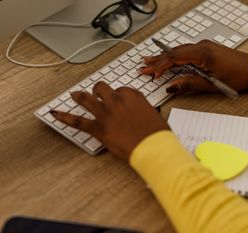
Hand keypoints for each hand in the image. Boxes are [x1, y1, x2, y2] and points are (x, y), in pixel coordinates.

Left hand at [50, 82, 169, 160]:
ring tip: (75, 95)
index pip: (121, 90)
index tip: (119, 100)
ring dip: (80, 96)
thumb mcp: (155, 116)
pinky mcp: (98, 128)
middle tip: (97, 93)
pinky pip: (78, 121)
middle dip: (99, 90)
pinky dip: (65, 117)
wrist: (153, 147)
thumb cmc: (158, 134)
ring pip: (87, 99)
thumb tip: (140, 113)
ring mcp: (106, 113)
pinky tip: (56, 114)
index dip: (118, 95)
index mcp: (134, 96)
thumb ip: (144, 111)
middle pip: (102, 89)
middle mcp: (118, 100)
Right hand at [142, 40, 247, 93]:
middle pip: (174, 52)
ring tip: (149, 61)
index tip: (153, 75)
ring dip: (164, 58)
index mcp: (202, 53)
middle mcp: (202, 46)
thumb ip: (189, 84)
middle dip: (158, 61)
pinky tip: (168, 58)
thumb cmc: (237, 76)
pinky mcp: (207, 49)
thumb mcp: (211, 84)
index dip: (161, 66)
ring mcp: (204, 46)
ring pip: (179, 51)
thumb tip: (171, 87)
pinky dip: (175, 56)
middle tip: (143, 67)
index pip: (174, 57)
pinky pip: (186, 51)